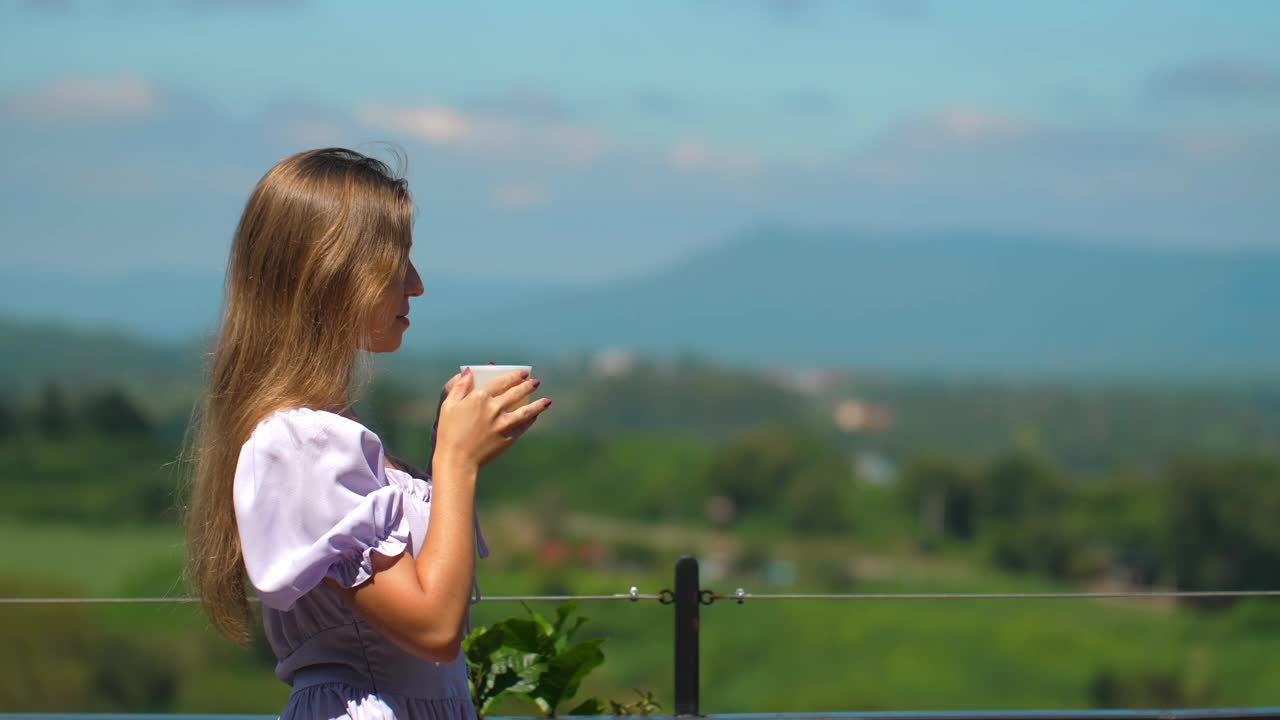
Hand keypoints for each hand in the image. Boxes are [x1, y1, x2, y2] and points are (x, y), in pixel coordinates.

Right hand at [432, 368, 550, 469]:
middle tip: (535, 382)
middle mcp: (494, 408)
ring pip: (526, 410)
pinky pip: (523, 426)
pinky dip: (531, 420)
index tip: (523, 373)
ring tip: (547, 401)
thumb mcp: (448, 405)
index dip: (514, 376)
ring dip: (538, 404)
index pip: (502, 381)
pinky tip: (536, 416)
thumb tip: (469, 371)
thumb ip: (459, 386)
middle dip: (528, 386)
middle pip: (516, 393)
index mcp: (480, 397)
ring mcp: (503, 423)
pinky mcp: (508, 438)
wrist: (456, 459)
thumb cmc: (448, 432)